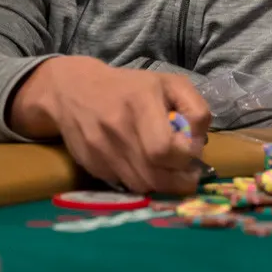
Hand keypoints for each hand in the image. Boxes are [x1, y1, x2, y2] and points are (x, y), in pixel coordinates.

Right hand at [10, 56, 210, 194]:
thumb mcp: (170, 84)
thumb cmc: (130, 87)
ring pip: (140, 186)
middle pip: (154, 176)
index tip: (190, 152)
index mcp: (140, 102)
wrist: (73, 89)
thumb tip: (198, 144)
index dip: (184, 157)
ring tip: (167, 170)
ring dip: (160, 184)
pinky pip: (122, 185)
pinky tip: (142, 166)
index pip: (165, 149)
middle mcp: (117, 127)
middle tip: (187, 173)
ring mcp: (100, 149)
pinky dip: (138, 180)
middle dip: (178, 180)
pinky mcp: (90, 165)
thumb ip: (195, 110)